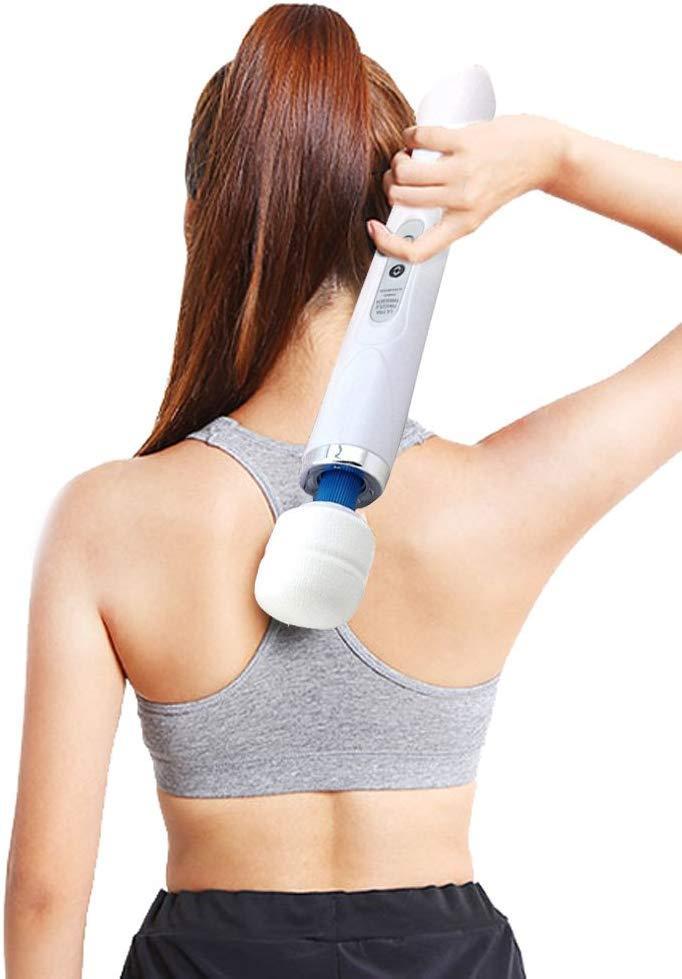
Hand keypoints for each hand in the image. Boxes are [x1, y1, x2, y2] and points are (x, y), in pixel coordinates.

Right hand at [367, 114, 567, 261]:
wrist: (545, 155)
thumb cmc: (508, 178)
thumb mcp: (477, 209)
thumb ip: (446, 212)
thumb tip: (406, 204)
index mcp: (462, 225)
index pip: (417, 251)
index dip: (387, 245)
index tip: (374, 228)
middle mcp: (461, 202)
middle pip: (400, 200)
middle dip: (390, 185)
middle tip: (398, 176)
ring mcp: (463, 172)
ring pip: (404, 171)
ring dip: (398, 160)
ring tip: (408, 156)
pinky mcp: (465, 142)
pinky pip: (420, 138)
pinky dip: (411, 135)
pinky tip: (417, 136)